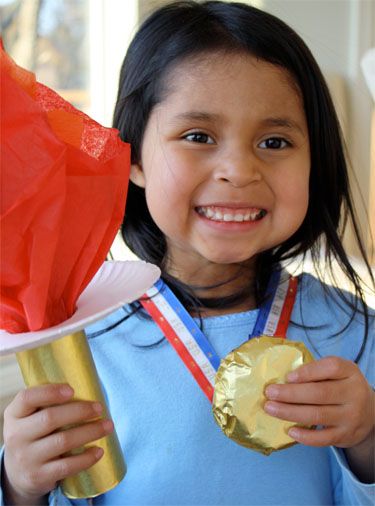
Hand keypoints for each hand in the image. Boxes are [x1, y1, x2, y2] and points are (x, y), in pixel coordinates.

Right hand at [3, 384, 113, 503]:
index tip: (72, 390)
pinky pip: (66, 466)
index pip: (27, 398)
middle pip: (50, 418)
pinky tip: (99, 451)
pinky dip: (86, 458)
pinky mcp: (38, 477)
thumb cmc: (33, 435)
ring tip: (108, 426)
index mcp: (15, 414)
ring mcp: (26, 458)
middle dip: (80, 411)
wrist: (17, 474)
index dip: (50, 392)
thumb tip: (85, 387)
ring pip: (63, 441)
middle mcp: (16, 436)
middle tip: (100, 408)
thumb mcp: (29, 417)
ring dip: (90, 432)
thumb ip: (46, 404)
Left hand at [263, 356, 374, 447]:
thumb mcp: (337, 373)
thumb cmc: (342, 387)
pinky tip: (289, 431)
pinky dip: (305, 436)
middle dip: (290, 393)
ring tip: (270, 408)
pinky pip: (323, 438)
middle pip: (319, 393)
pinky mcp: (345, 435)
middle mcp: (354, 393)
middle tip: (269, 393)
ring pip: (317, 415)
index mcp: (349, 372)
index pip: (331, 367)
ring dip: (290, 412)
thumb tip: (283, 377)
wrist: (369, 413)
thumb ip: (316, 371)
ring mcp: (351, 416)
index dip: (308, 371)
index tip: (288, 376)